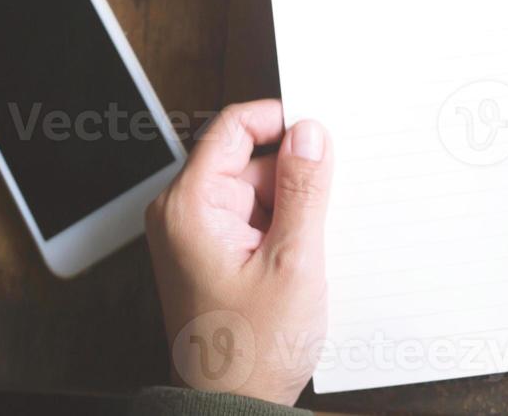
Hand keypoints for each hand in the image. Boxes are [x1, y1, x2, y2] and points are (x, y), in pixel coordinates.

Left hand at [145, 100, 331, 404]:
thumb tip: (310, 133)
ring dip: (291, 208)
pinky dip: (283, 229)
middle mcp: (184, 213)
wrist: (234, 408)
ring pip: (257, 189)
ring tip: (308, 252)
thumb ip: (303, 189)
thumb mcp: (293, 261)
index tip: (321, 131)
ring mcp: (197, 234)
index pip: (232, 127)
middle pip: (249, 159)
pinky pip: (255, 218)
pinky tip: (300, 260)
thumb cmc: (251, 349)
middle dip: (293, 178)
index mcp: (190, 205)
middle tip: (323, 212)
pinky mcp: (213, 253)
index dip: (281, 121)